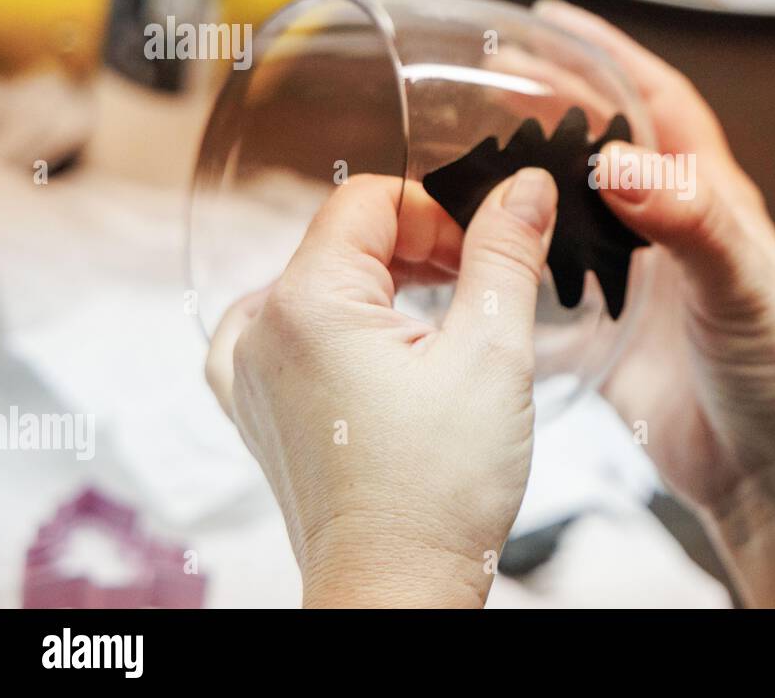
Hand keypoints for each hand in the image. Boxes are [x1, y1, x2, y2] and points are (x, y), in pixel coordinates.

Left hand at [205, 169, 556, 606]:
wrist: (397, 590)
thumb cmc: (440, 488)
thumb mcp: (492, 352)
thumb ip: (505, 252)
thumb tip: (524, 185)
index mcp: (305, 302)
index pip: (369, 199)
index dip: (438, 212)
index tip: (485, 254)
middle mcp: (259, 329)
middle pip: (347, 239)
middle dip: (421, 249)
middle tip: (480, 291)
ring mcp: (250, 373)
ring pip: (326, 283)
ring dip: (390, 288)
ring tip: (446, 332)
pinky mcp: (260, 409)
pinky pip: (294, 331)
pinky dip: (347, 327)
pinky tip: (385, 357)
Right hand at [534, 0, 774, 606]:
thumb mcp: (746, 285)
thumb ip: (690, 219)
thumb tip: (618, 164)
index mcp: (713, 199)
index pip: (659, 101)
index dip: (608, 54)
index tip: (549, 20)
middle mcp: (674, 230)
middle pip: (604, 148)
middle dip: (549, 109)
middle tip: (480, 86)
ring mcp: (642, 282)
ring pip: (572, 212)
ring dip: (527, 184)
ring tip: (462, 160)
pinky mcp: (614, 334)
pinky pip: (554, 284)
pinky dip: (517, 264)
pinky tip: (474, 257)